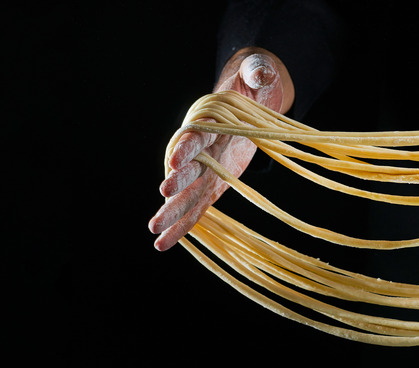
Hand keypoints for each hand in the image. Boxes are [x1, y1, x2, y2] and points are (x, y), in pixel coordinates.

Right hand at [149, 48, 293, 250]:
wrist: (242, 104)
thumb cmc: (247, 88)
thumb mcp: (256, 76)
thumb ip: (257, 74)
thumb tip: (262, 71)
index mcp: (207, 123)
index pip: (194, 135)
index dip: (186, 147)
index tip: (176, 160)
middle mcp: (199, 149)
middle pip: (186, 167)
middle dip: (176, 181)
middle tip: (163, 193)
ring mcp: (204, 170)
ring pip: (186, 194)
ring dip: (172, 213)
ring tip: (155, 234)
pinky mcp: (212, 186)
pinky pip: (197, 208)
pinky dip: (184, 225)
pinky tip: (166, 243)